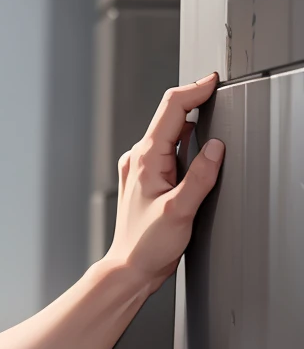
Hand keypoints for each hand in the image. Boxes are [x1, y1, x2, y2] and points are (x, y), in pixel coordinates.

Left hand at [106, 75, 224, 291]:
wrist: (130, 267)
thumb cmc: (146, 244)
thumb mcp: (180, 210)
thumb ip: (200, 176)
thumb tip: (216, 148)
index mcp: (145, 159)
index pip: (170, 110)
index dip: (193, 90)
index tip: (213, 81)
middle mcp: (139, 159)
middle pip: (169, 116)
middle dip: (194, 101)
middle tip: (219, 92)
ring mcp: (141, 168)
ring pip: (169, 133)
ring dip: (191, 122)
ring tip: (213, 116)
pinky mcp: (147, 179)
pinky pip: (168, 150)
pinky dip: (185, 142)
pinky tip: (198, 148)